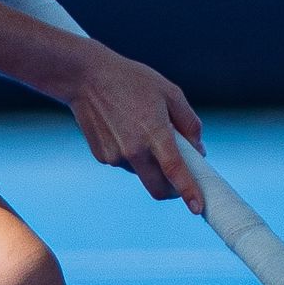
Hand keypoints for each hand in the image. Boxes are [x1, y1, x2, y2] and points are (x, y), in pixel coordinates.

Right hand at [59, 40, 206, 211]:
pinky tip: (124, 129)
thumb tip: (198, 149)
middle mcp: (133, 150)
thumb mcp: (169, 92)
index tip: (198, 207)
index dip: (189, 191)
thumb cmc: (131, 80)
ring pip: (142, 174)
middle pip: (158, 189)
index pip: (175, 171)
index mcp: (154, 133)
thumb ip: (189, 122)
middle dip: (173, 190)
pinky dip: (132, 155)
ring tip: (143, 131)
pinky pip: (125, 164)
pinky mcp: (102, 157)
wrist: (85, 77)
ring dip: (150, 164)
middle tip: (180, 178)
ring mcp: (115, 156)